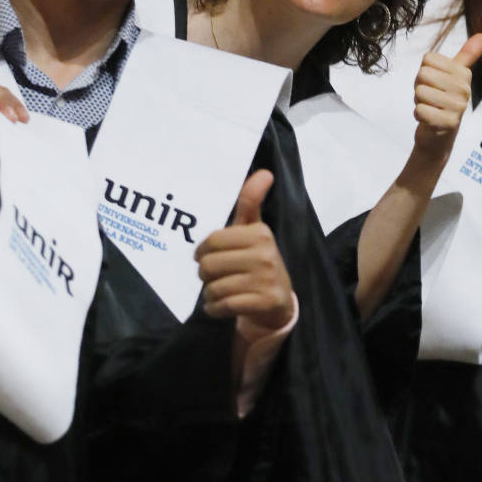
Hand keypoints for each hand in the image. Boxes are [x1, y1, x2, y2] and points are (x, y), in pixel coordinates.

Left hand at [195, 169, 293, 336]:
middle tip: (211, 276)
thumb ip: (250, 202)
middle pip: (210, 265)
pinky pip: (225, 305)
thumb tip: (265, 172)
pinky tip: (218, 306)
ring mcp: (267, 279)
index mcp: (260, 232)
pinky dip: (215, 309)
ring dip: (209, 294)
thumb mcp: (254, 230)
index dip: (202, 250)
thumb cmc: (258, 260)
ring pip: (215, 287)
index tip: (203, 256)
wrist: (279, 302)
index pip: (213, 240)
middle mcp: (265, 254)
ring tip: (216, 292)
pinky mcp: (266, 302)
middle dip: (204, 274)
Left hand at [412, 33, 481, 162]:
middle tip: (430, 97)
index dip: (424, 71)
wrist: (439, 135)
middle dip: (420, 86)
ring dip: (419, 102)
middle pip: (423, 74)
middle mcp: (464, 89)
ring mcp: (457, 107)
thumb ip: (467, 55)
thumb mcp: (454, 75)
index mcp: (464, 74)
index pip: (428, 59)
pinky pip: (419, 110)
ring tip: (431, 107)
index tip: (434, 83)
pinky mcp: (447, 123)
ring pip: (420, 92)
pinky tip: (429, 119)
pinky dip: (419, 115)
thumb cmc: (442, 99)